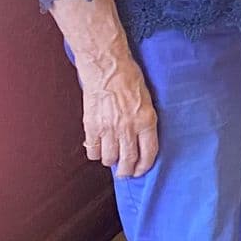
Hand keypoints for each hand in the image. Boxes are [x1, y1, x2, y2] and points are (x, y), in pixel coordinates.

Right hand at [77, 53, 157, 177]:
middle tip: (125, 172)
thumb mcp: (147, 100)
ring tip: (111, 157)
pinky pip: (92, 150)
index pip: (149, 153)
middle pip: (128, 160)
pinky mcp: (92, 126)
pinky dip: (95, 153)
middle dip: (127, 170)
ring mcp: (109, 129)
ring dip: (111, 161)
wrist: (107, 67)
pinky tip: (98, 148)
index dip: (144, 166)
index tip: (140, 171)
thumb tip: (141, 139)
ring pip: (109, 158)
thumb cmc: (129, 78)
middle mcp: (129, 128)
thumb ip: (144, 121)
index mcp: (147, 121)